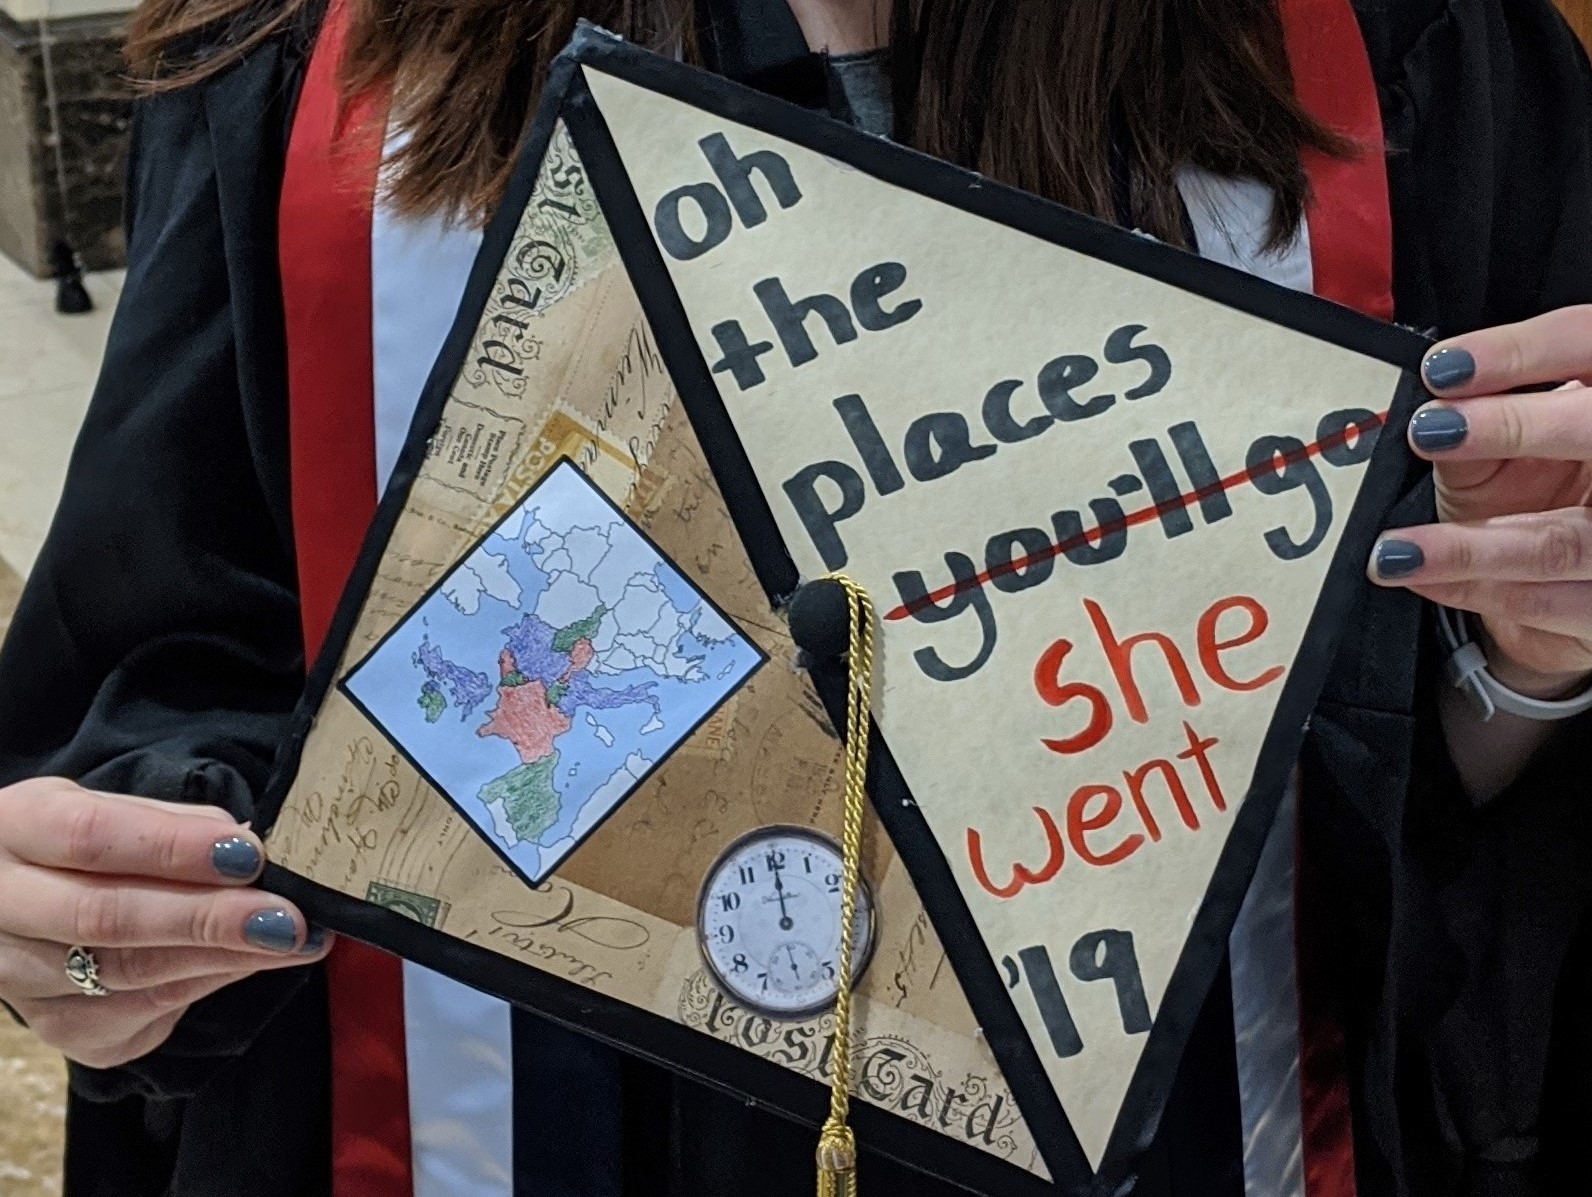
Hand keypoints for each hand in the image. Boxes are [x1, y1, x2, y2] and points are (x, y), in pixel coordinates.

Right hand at [0, 778, 330, 1069]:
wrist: (28, 907)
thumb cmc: (85, 847)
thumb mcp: (112, 812)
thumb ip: (173, 824)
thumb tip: (245, 843)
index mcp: (13, 830)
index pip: (89, 837)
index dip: (171, 847)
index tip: (247, 853)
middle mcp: (0, 909)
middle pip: (105, 917)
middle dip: (206, 917)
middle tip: (285, 916)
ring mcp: (21, 979)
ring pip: (128, 974)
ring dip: (224, 957)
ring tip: (295, 939)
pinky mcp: (61, 1029)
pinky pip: (145, 1011)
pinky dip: (210, 982)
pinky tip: (258, 962)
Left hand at [1367, 306, 1591, 698]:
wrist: (1562, 587)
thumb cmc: (1530, 497)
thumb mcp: (1498, 447)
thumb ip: (1477, 414)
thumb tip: (1433, 397)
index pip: (1587, 345)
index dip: (1523, 350)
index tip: (1445, 365)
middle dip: (1517, 428)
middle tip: (1433, 431)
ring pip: (1565, 542)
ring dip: (1473, 545)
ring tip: (1398, 548)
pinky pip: (1546, 601)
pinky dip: (1473, 590)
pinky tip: (1416, 575)